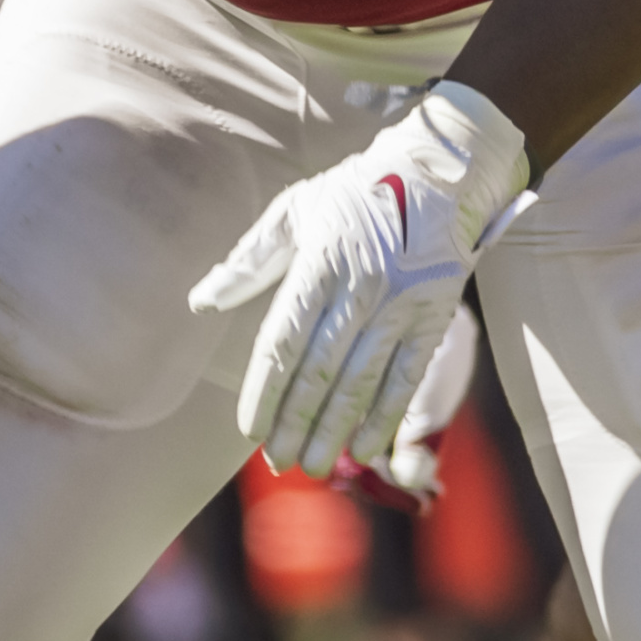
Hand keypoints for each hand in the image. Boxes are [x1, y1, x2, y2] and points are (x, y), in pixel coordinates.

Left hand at [192, 83, 528, 476]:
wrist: (438, 174)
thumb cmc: (355, 194)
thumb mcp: (296, 210)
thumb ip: (249, 260)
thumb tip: (202, 300)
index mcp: (319, 261)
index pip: (282, 341)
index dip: (264, 391)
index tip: (249, 429)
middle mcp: (360, 288)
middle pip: (318, 372)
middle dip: (295, 424)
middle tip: (278, 461)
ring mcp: (400, 306)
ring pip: (360, 383)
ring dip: (334, 431)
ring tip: (312, 466)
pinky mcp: (432, 318)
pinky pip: (406, 378)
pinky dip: (385, 416)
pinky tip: (364, 447)